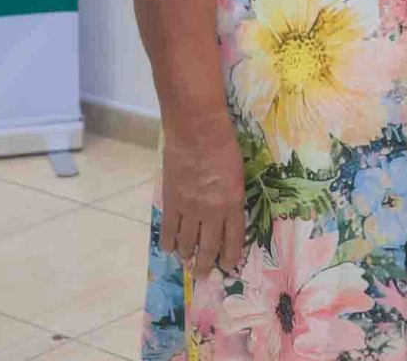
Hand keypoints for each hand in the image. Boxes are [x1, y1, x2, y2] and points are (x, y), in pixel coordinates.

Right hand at [158, 114, 245, 278]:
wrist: (197, 132)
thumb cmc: (223, 145)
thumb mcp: (237, 174)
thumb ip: (231, 195)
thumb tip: (224, 210)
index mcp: (233, 204)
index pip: (233, 239)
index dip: (230, 256)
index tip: (227, 266)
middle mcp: (212, 212)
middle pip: (209, 246)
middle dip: (206, 263)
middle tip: (204, 274)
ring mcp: (190, 209)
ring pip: (187, 242)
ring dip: (186, 255)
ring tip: (186, 262)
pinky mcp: (171, 202)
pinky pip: (169, 229)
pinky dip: (168, 242)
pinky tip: (169, 249)